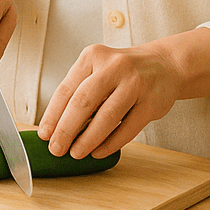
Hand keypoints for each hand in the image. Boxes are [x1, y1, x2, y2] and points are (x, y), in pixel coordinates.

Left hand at [37, 42, 182, 159]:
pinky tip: (98, 151)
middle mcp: (114, 66)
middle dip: (66, 130)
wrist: (164, 65)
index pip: (67, 88)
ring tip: (76, 153)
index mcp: (94, 56)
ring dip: (88, 139)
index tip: (45, 134)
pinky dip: (110, 143)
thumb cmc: (123, 72)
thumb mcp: (98, 70)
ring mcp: (135, 83)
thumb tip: (56, 128)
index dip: (53, 114)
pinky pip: (127, 129)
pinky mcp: (152, 102)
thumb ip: (79, 92)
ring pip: (107, 117)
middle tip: (56, 149)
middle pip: (84, 101)